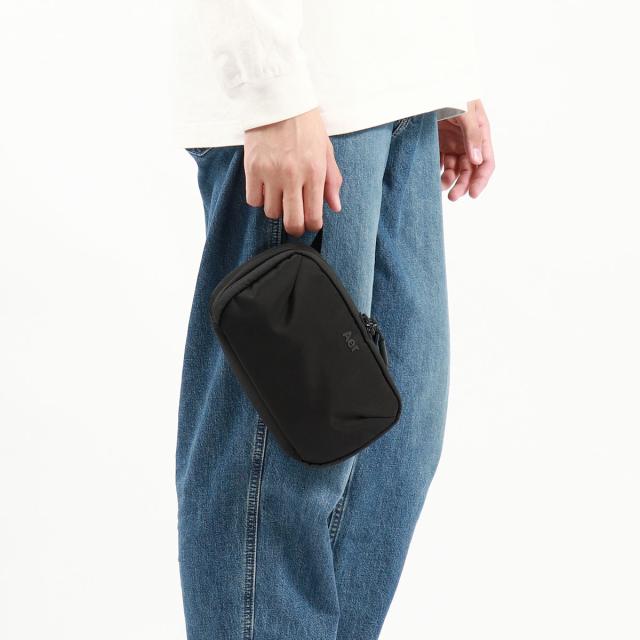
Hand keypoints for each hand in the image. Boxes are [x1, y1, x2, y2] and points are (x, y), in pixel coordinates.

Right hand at [244, 107, 342, 236]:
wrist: (278, 98)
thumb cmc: (305, 123)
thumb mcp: (326, 149)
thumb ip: (332, 180)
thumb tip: (335, 207)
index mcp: (314, 173)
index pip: (313, 217)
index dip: (312, 225)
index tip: (311, 222)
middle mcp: (292, 176)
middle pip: (292, 222)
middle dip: (295, 227)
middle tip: (295, 222)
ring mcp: (270, 173)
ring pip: (271, 212)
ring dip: (276, 209)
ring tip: (280, 195)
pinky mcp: (252, 168)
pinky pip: (253, 200)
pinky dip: (259, 198)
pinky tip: (265, 188)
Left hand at [438, 99, 494, 200]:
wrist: (428, 83)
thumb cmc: (451, 91)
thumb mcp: (465, 110)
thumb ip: (471, 134)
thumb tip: (477, 160)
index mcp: (480, 133)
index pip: (486, 162)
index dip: (481, 179)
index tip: (472, 194)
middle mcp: (468, 140)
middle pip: (470, 169)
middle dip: (463, 184)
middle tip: (453, 197)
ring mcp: (453, 142)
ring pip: (455, 168)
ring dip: (449, 180)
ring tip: (440, 186)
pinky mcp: (438, 142)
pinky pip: (440, 162)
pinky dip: (438, 172)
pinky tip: (432, 178)